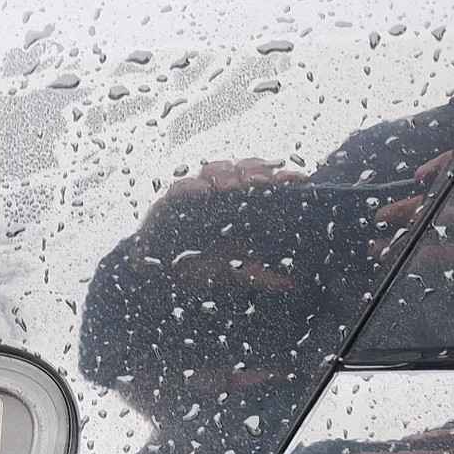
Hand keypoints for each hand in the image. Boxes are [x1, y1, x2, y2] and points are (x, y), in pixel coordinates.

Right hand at [141, 158, 306, 290]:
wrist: (157, 281)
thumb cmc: (194, 271)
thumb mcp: (233, 273)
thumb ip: (260, 277)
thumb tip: (291, 284)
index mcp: (235, 205)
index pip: (259, 180)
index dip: (277, 177)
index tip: (296, 179)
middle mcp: (216, 195)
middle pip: (238, 168)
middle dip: (254, 171)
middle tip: (266, 181)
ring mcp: (192, 196)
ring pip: (211, 171)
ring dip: (226, 175)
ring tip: (236, 186)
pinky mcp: (167, 204)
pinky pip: (177, 190)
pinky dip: (190, 188)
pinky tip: (204, 191)